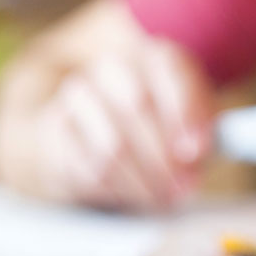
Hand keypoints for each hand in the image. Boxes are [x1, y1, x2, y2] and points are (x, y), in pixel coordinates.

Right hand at [35, 41, 214, 211]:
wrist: (94, 124)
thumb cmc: (160, 124)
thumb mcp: (191, 119)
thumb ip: (203, 130)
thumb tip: (197, 154)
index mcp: (155, 57)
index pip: (170, 70)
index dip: (185, 111)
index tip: (196, 151)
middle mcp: (113, 67)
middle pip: (135, 103)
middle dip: (163, 155)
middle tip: (183, 187)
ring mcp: (78, 95)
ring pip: (109, 143)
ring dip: (140, 180)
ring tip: (162, 197)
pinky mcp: (53, 130)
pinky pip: (84, 167)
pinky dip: (115, 190)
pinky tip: (133, 196)